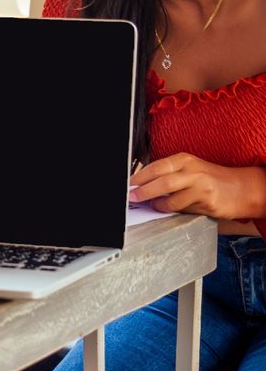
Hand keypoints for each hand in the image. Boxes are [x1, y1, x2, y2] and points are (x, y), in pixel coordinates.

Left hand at [129, 152, 258, 219]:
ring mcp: (201, 188)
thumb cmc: (210, 178)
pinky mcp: (207, 203)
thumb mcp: (189, 168)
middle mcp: (192, 171)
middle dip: (143, 191)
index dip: (140, 176)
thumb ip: (168, 173)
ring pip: (172, 199)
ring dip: (158, 204)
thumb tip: (141, 183)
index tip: (129, 183)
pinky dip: (173, 211)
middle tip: (132, 196)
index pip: (156, 167)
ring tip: (153, 205)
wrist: (241, 188)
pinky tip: (170, 209)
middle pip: (162, 182)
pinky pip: (183, 210)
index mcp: (184, 159)